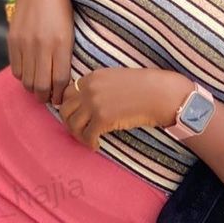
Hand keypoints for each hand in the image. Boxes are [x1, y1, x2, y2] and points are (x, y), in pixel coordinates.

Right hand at [6, 0, 74, 105]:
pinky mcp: (13, 40)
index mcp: (61, 44)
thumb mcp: (70, 32)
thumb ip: (65, 56)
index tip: (60, 100)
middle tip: (48, 98)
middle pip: (42, 85)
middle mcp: (42, 45)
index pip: (59, 81)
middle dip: (45, 97)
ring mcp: (25, 43)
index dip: (59, 95)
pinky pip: (16, 70)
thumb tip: (60, 84)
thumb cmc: (62, 10)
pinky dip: (22, 77)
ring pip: (27, 81)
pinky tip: (28, 75)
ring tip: (39, 89)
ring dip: (33, 89)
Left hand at [57, 67, 193, 150]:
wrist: (158, 94)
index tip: (76, 115)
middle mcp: (89, 89)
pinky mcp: (102, 119)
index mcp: (91, 77)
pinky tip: (97, 145)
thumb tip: (88, 102)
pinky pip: (87, 135)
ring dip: (78, 135)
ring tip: (88, 139)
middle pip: (65, 109)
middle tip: (78, 131)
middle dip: (69, 122)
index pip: (68, 93)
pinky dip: (90, 143)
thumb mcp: (115, 78)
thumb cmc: (143, 86)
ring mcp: (94, 104)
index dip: (69, 106)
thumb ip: (99, 86)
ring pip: (73, 124)